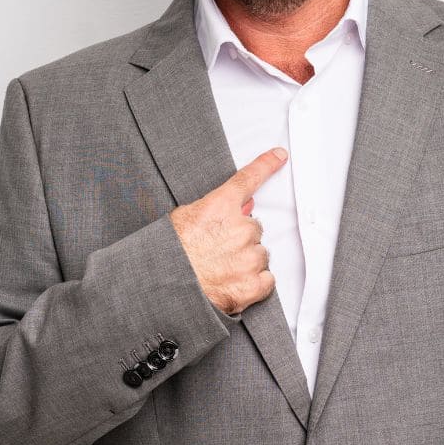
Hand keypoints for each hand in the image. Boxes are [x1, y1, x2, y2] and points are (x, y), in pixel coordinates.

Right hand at [169, 148, 287, 314]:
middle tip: (218, 251)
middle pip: (254, 228)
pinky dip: (254, 284)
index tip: (279, 156)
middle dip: (240, 238)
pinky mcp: (253, 284)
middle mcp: (240, 228)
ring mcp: (249, 257)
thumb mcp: (183, 220)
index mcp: (220, 207)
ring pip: (260, 254)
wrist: (163, 288)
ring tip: (220, 271)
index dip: (266, 165)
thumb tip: (245, 205)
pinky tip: (233, 284)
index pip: (248, 179)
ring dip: (246, 261)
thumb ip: (214, 210)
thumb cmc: (168, 255)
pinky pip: (267, 279)